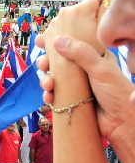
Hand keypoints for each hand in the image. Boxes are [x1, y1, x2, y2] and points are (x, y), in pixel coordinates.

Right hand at [36, 0, 134, 139]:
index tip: (40, 40)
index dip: (54, 41)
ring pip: (52, 78)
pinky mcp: (70, 100)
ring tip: (48, 85)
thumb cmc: (117, 92)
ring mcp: (75, 85)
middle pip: (56, 61)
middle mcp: (81, 70)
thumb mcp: (101, 68)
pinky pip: (53, 95)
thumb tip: (57, 40)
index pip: (70, 44)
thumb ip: (80, 53)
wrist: (121, 122)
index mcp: (91, 57)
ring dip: (45, 80)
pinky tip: (49, 98)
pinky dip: (48, 96)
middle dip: (45, 62)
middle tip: (43, 64)